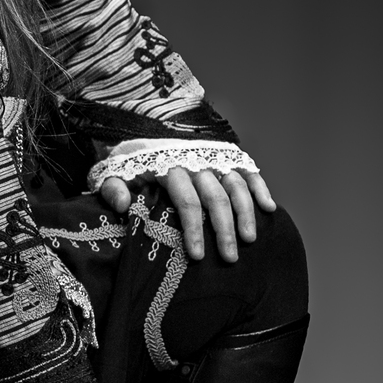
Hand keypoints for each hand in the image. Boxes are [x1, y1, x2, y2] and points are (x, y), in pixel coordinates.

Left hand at [98, 167, 275, 263]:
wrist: (140, 124)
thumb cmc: (127, 158)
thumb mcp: (111, 171)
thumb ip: (113, 188)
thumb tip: (124, 205)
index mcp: (168, 166)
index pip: (186, 201)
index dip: (193, 229)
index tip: (197, 256)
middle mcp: (195, 161)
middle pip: (216, 198)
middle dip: (224, 230)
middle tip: (230, 258)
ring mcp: (213, 157)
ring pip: (235, 185)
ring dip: (246, 213)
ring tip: (250, 240)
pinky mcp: (225, 155)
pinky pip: (247, 171)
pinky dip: (260, 187)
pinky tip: (270, 208)